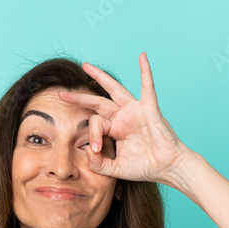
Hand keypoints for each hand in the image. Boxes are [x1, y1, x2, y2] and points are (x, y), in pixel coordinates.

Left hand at [58, 52, 187, 184]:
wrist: (167, 168)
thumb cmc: (144, 167)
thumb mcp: (115, 168)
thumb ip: (98, 164)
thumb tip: (86, 150)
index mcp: (115, 130)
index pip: (95, 124)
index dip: (92, 136)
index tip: (96, 150)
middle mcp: (123, 117)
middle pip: (97, 102)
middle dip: (79, 98)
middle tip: (61, 94)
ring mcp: (135, 111)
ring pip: (114, 89)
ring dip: (100, 77)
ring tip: (86, 66)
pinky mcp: (149, 109)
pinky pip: (147, 87)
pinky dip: (145, 72)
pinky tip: (142, 57)